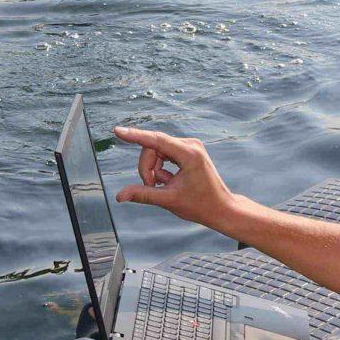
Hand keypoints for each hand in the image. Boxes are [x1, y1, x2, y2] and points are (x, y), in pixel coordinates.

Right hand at [113, 126, 238, 227]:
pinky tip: (169, 181)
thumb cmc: (200, 205)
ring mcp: (189, 146)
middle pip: (153, 148)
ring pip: (156, 151)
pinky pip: (163, 153)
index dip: (135, 136)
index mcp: (189, 154)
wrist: (221, 208)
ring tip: (163, 186)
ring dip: (154, 170)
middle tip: (151, 188)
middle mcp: (190, 144)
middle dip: (147, 168)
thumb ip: (143, 194)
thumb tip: (119, 196)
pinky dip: (161, 168)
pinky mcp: (187, 150)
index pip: (156, 140)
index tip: (118, 131)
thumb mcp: (168, 200)